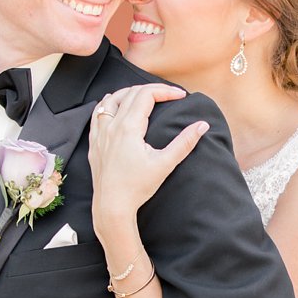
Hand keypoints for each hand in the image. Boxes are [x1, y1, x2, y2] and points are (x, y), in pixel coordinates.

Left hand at [87, 85, 207, 234]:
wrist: (112, 206)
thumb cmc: (137, 188)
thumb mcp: (165, 165)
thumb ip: (185, 143)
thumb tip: (202, 125)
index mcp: (128, 128)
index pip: (147, 95)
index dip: (166, 91)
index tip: (181, 96)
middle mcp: (112, 126)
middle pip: (131, 93)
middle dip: (153, 90)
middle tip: (169, 95)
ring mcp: (100, 134)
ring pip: (111, 100)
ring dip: (130, 92)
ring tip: (145, 95)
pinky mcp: (94, 143)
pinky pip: (98, 114)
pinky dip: (108, 104)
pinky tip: (114, 104)